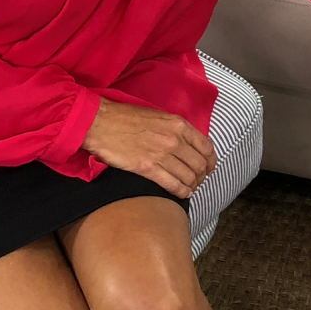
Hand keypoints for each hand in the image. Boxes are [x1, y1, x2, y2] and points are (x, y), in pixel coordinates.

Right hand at [81, 98, 215, 197]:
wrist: (99, 123)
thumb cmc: (124, 117)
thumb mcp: (157, 115)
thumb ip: (174, 129)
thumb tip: (185, 143)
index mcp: (178, 124)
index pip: (206, 147)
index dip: (211, 161)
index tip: (208, 168)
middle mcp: (174, 139)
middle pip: (200, 165)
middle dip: (202, 176)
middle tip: (198, 181)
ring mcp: (162, 155)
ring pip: (189, 177)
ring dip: (193, 186)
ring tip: (189, 189)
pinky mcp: (148, 168)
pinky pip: (173, 185)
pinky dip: (182, 192)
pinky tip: (182, 194)